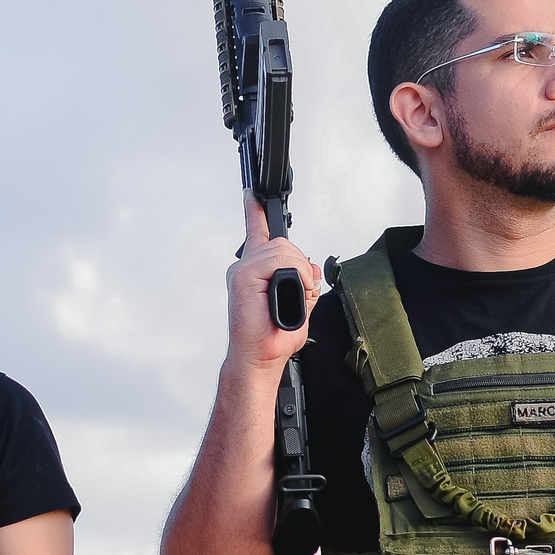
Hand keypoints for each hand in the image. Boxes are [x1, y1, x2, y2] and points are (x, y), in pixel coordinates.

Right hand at [227, 192, 321, 371]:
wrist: (259, 359)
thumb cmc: (271, 338)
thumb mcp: (300, 307)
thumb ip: (306, 285)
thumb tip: (312, 268)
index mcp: (255, 272)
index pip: (256, 233)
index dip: (255, 213)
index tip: (252, 195)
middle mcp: (245, 268)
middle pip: (282, 243)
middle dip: (300, 265)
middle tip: (299, 291)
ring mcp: (242, 271)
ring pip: (283, 251)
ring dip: (298, 273)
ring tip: (291, 297)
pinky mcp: (243, 277)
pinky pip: (277, 261)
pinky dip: (293, 275)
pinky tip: (288, 291)